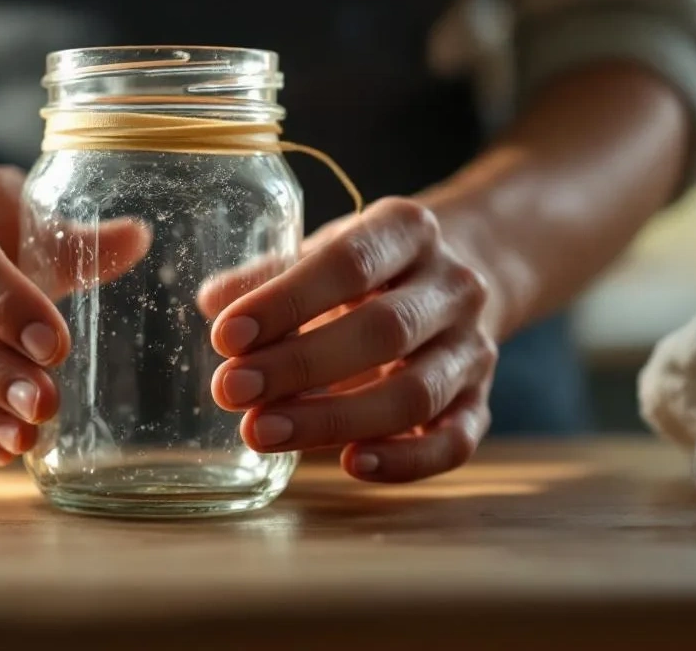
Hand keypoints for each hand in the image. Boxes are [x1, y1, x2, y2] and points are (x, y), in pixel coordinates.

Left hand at [206, 197, 497, 482]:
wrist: (461, 277)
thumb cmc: (371, 268)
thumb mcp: (324, 252)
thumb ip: (270, 277)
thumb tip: (213, 301)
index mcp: (410, 230)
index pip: (350, 263)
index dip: (287, 302)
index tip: (226, 337)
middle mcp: (454, 286)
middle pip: (384, 332)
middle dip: (300, 366)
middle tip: (231, 391)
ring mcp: (474, 348)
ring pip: (416, 393)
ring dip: (334, 420)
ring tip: (261, 432)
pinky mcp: (482, 402)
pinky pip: (454, 442)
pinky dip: (405, 461)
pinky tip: (351, 465)